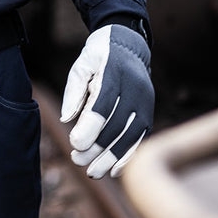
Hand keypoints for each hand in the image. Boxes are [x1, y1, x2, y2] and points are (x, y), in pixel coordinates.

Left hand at [60, 25, 153, 178]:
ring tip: (93, 172)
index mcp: (114, 71)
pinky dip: (128, 156)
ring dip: (112, 158)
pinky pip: (141, 137)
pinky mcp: (150, 111)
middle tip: (77, 160)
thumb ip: (74, 91)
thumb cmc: (99, 56)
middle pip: (117, 124)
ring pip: (131, 135)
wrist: (129, 45)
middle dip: (97, 147)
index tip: (74, 144)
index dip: (90, 127)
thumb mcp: (81, 65)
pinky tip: (114, 171)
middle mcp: (134, 87)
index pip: (104, 104)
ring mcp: (145, 100)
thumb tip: (67, 120)